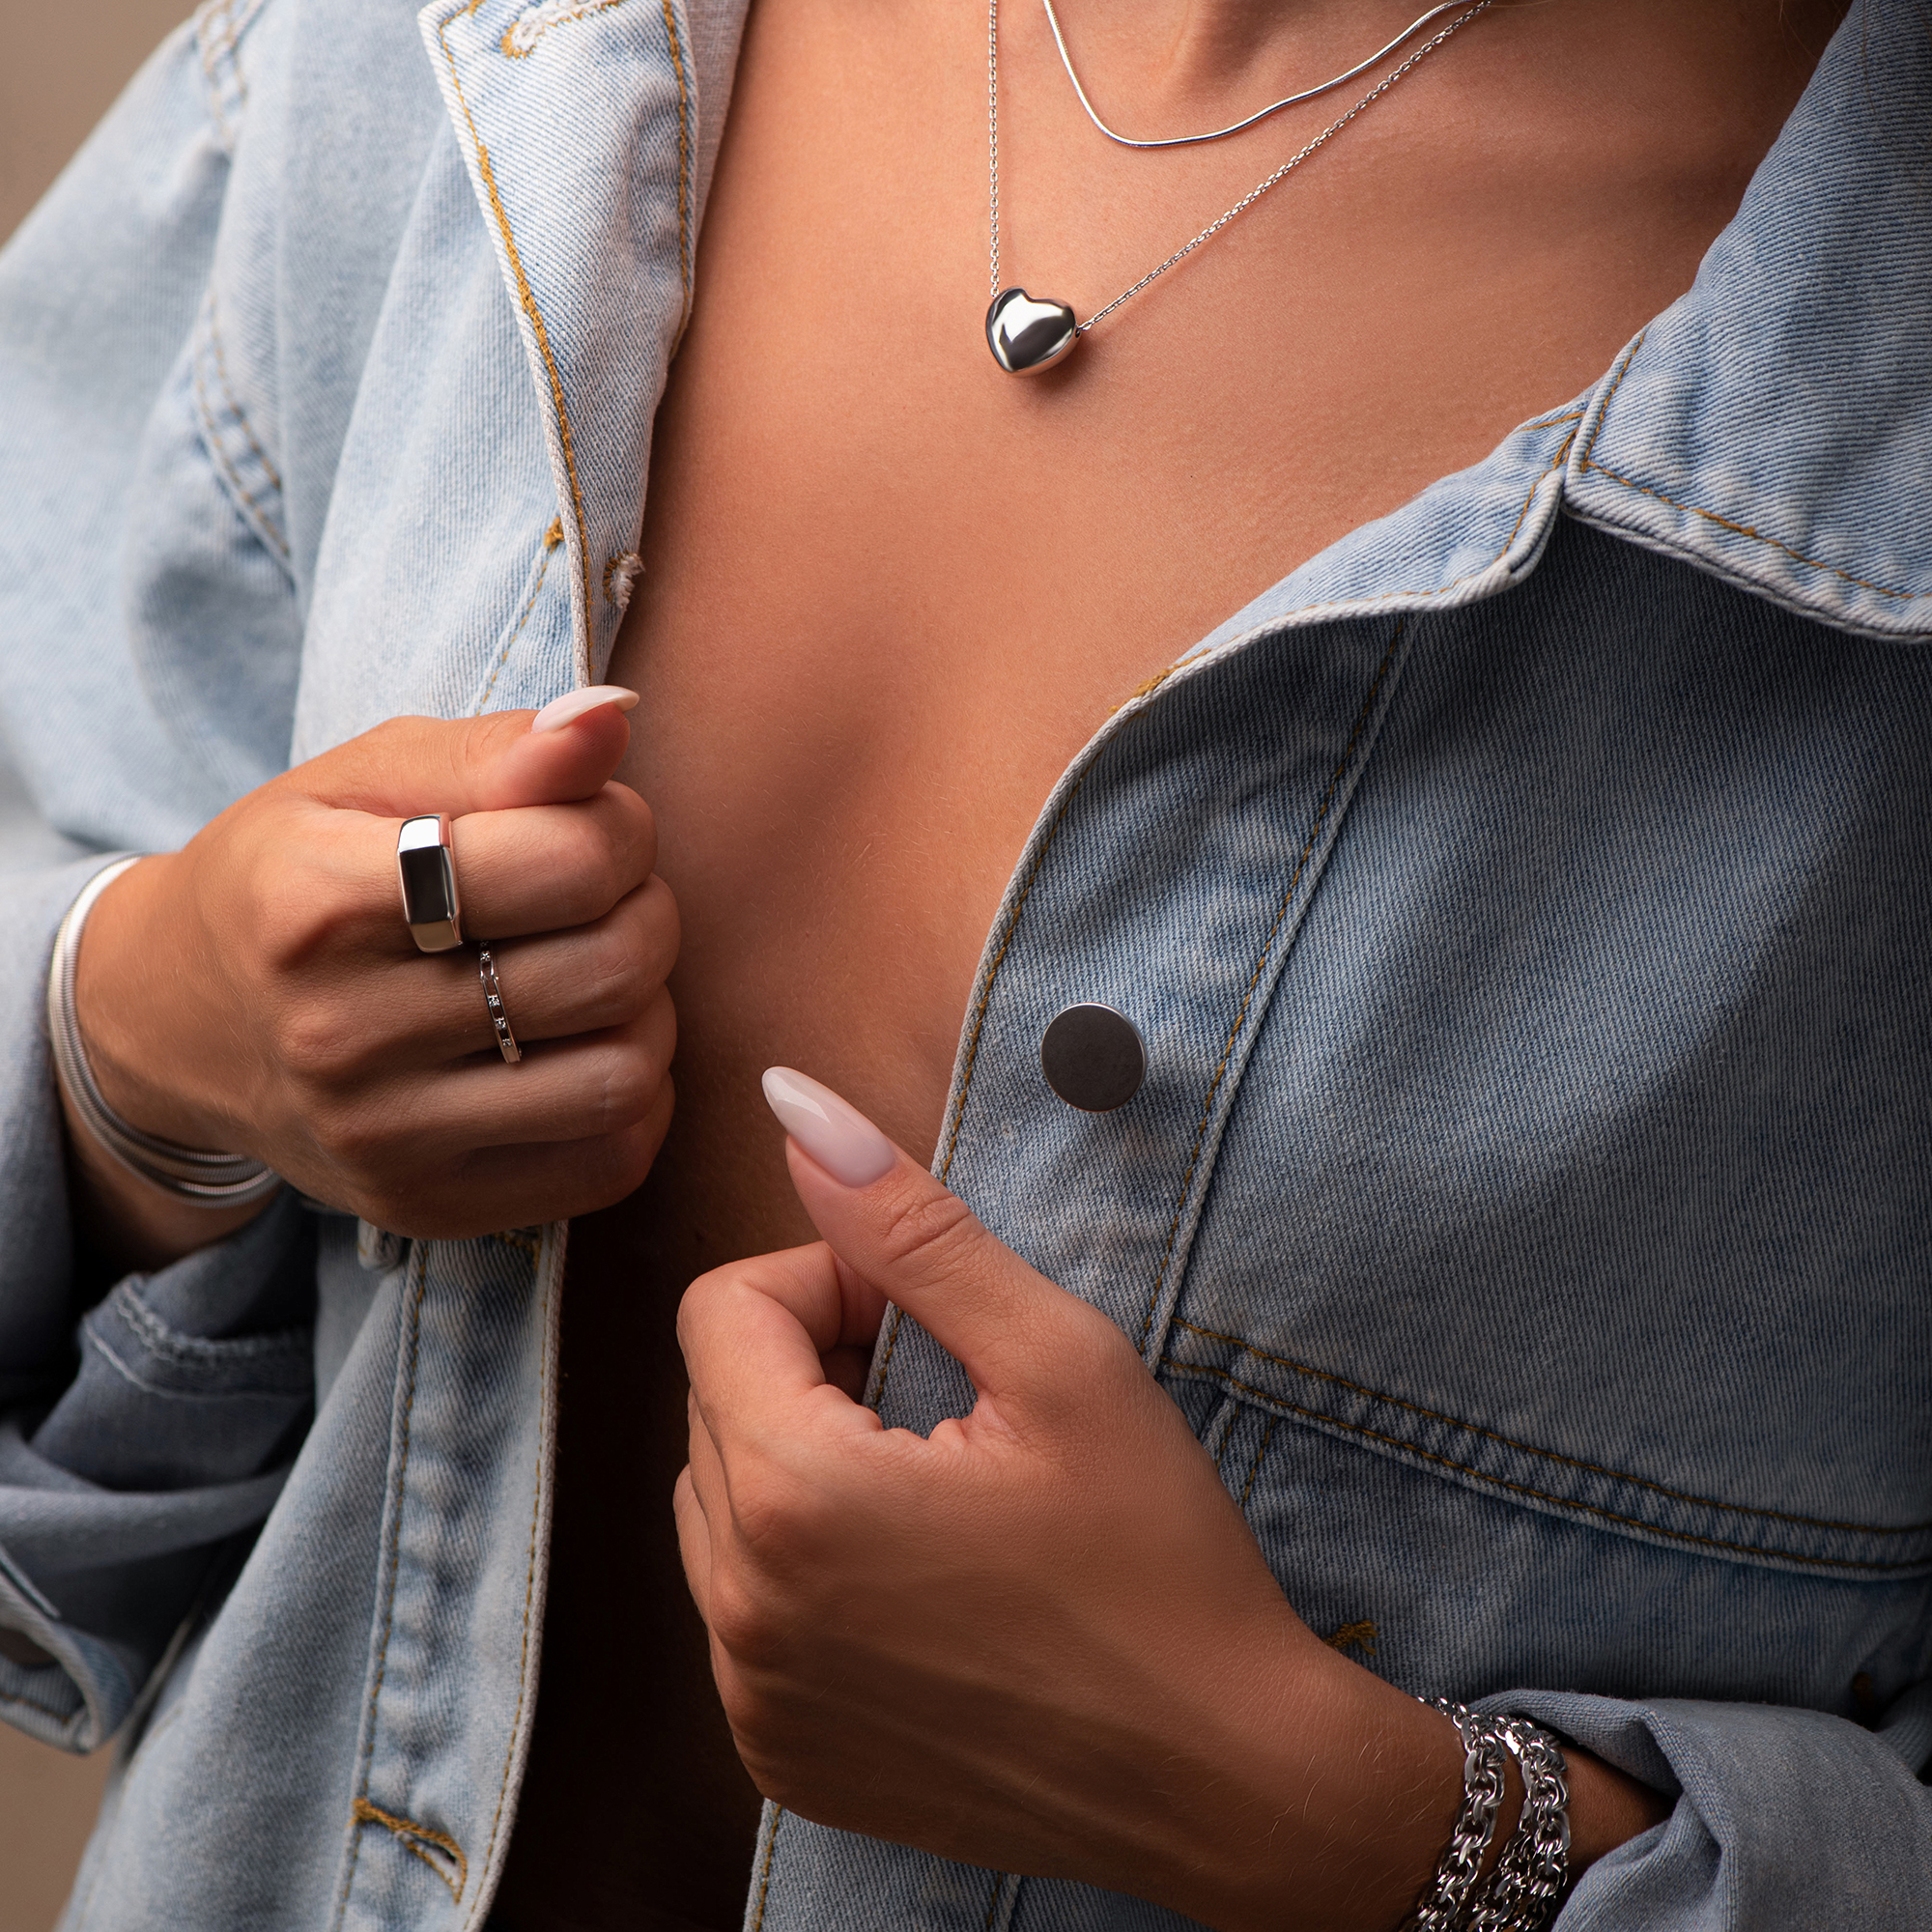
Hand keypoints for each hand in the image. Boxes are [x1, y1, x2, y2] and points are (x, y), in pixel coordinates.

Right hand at [69, 687, 676, 1259]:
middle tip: (604, 899)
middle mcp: (338, 1032)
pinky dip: (634, 1099)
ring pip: (625, 1072)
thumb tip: (614, 717)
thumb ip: (498, 748)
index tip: (593, 826)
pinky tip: (584, 1051)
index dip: (620, 827)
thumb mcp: (366, 779)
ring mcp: (381, 1138)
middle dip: (646, 912)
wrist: (180, 1024)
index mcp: (315, 901)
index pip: (569, 859)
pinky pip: (612, 1159)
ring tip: (595, 975)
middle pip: (611, 967)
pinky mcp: (424, 1206)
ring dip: (647, 1010)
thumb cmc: (294, 875)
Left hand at [677, 1070, 1670, 1930]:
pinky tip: (924, 1581)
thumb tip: (793, 1107)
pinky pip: (742, 1608)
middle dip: (817, 1368)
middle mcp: (738, 1608)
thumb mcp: (1057, 1359)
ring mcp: (751, 1696)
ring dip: (806, 1462)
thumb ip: (910, 1226)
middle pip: (716, 1401)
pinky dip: (807, 1569)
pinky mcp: (778, 1754)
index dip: (827, 1282)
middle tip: (949, 1401)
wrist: (1227, 1778)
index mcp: (793, 1494)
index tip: (928, 1321)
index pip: (721, 1307)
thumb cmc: (1158, 1560)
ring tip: (938, 1487)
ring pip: (719, 1501)